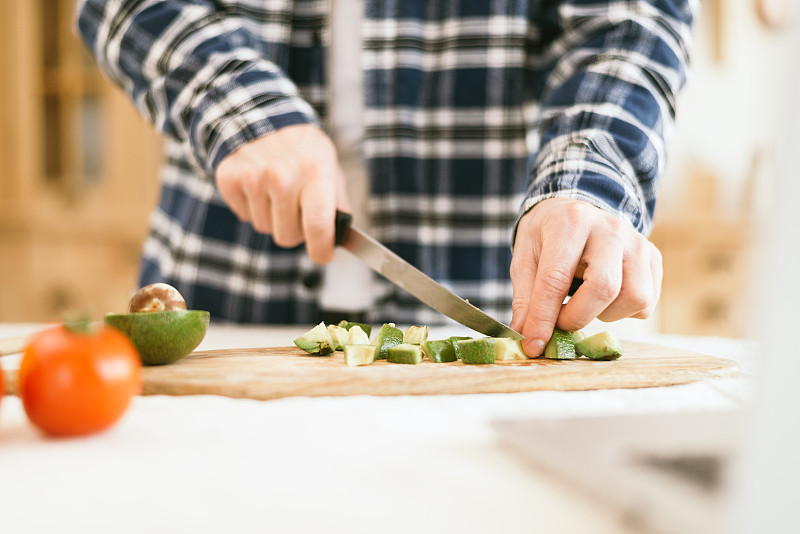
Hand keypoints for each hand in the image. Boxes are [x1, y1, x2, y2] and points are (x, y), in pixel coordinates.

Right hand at [215, 124, 349, 263]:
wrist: (261, 115)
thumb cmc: (303, 150)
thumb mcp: (330, 166)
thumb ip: (338, 203)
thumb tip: (343, 237)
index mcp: (314, 172)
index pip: (318, 226)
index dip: (320, 249)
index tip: (322, 254)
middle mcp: (281, 175)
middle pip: (287, 237)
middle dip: (294, 229)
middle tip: (297, 208)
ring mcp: (252, 177)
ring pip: (265, 228)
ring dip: (273, 216)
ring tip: (276, 189)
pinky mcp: (229, 178)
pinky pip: (245, 216)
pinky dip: (253, 207)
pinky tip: (258, 185)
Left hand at [509, 198, 661, 356]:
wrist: (575, 212)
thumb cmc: (546, 238)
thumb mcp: (525, 260)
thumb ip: (526, 299)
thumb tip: (527, 340)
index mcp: (570, 222)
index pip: (556, 278)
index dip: (543, 318)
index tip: (534, 344)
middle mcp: (610, 228)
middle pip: (604, 287)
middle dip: (578, 318)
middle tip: (560, 323)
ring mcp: (637, 242)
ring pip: (633, 298)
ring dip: (604, 315)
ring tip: (585, 302)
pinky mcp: (653, 258)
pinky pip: (646, 303)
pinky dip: (622, 312)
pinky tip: (603, 299)